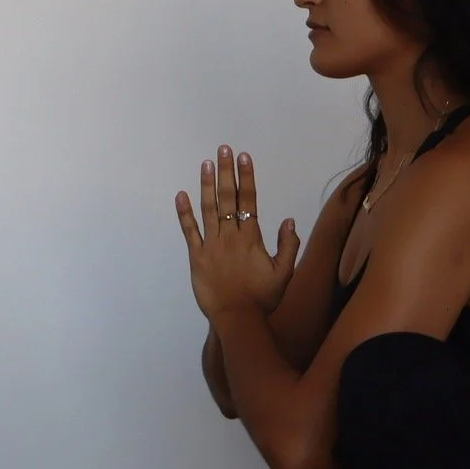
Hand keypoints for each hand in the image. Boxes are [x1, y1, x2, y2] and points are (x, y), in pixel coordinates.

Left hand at [175, 145, 297, 319]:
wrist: (237, 319)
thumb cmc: (262, 298)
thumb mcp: (284, 273)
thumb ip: (288, 246)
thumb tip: (289, 221)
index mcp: (251, 238)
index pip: (249, 201)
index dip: (247, 177)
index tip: (244, 157)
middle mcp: (230, 236)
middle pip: (228, 199)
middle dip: (227, 172)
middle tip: (223, 149)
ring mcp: (211, 245)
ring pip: (209, 210)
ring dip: (207, 185)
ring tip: (206, 164)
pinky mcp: (196, 257)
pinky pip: (189, 232)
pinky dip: (184, 214)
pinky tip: (180, 195)